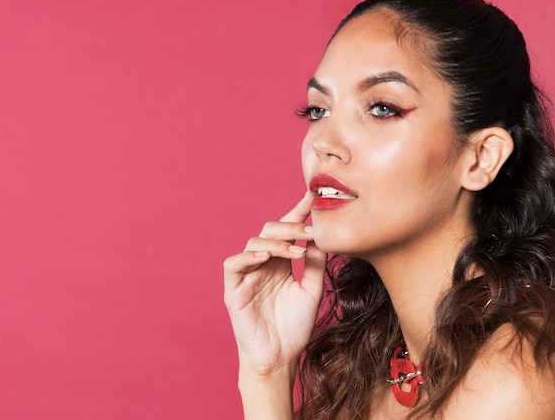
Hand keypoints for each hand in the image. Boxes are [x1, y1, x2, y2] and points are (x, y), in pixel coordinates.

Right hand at [224, 193, 327, 376]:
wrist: (280, 358)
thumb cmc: (294, 326)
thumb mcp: (312, 291)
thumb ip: (315, 264)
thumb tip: (320, 237)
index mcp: (281, 262)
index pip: (287, 231)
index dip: (297, 212)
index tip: (311, 196)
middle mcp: (263, 263)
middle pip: (270, 230)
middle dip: (291, 226)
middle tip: (311, 230)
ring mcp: (248, 274)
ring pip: (255, 242)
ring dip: (277, 242)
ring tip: (297, 252)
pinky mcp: (234, 289)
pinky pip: (234, 264)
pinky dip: (248, 256)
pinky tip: (266, 257)